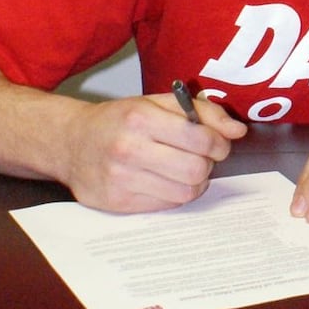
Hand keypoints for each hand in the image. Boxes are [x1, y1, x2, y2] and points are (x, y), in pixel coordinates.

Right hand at [61, 91, 245, 214]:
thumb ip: (200, 111)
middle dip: (207, 165)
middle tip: (201, 157)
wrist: (71, 142)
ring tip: (183, 169)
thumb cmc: (119, 120)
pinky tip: (164, 181)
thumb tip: (236, 131)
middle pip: (195, 170)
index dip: (219, 144)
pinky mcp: (117, 203)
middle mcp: (129, 149)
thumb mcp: (156, 103)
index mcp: (141, 117)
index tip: (218, 143)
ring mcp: (121, 179)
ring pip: (184, 193)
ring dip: (193, 182)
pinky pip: (165, 206)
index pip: (200, 139)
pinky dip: (173, 194)